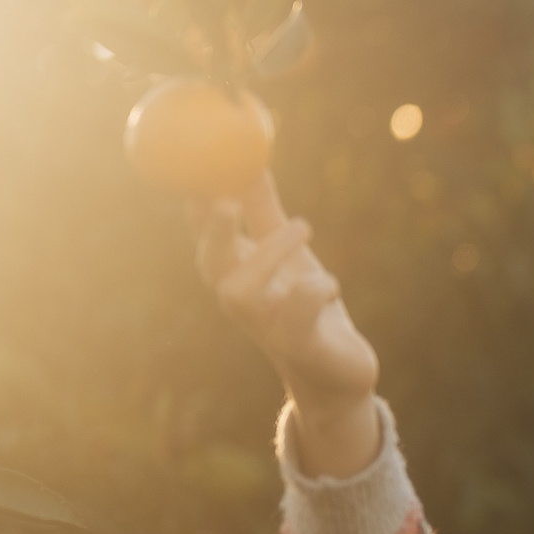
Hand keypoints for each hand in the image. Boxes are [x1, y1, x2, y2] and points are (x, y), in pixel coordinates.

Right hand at [193, 172, 382, 477]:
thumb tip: (249, 160)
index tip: (196, 164)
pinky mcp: (302, 348)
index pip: (204, 232)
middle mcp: (243, 301)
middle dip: (213, 233)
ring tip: (304, 227)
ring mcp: (268, 328)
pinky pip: (298, 318)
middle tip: (225, 201)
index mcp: (236, 272)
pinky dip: (312, 293)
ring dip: (268, 255)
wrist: (336, 373)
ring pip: (242, 294)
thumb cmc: (306, 307)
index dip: (197, 200)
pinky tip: (329, 283)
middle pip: (211, 266)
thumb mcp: (286, 252)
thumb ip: (264, 211)